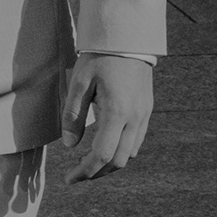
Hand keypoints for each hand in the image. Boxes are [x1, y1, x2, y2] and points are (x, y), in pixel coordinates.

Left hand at [62, 53, 152, 181]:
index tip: (69, 179)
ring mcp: (144, 115)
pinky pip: (137, 141)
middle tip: (77, 174)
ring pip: (130, 154)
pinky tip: (106, 147)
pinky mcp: (147, 110)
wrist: (129, 38)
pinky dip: (121, 151)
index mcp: (117, 113)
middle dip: (97, 173)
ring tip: (89, 163)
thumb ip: (73, 116)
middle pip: (118, 161)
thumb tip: (70, 146)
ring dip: (109, 164)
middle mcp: (135, 118)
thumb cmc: (100, 58)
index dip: (85, 172)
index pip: (102, 155)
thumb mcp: (79, 84)